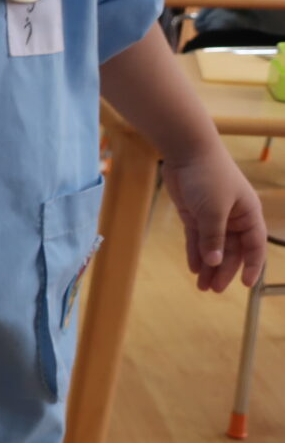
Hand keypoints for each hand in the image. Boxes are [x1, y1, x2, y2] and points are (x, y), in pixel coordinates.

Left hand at [162, 147, 266, 291]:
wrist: (187, 152)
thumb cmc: (208, 176)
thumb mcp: (213, 209)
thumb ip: (214, 237)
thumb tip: (216, 262)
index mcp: (249, 214)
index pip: (254, 246)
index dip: (252, 265)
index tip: (246, 284)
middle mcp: (234, 217)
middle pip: (232, 251)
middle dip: (224, 271)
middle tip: (213, 290)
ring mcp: (213, 217)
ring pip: (214, 247)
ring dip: (208, 266)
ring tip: (202, 286)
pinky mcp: (195, 214)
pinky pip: (197, 239)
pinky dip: (196, 254)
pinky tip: (193, 269)